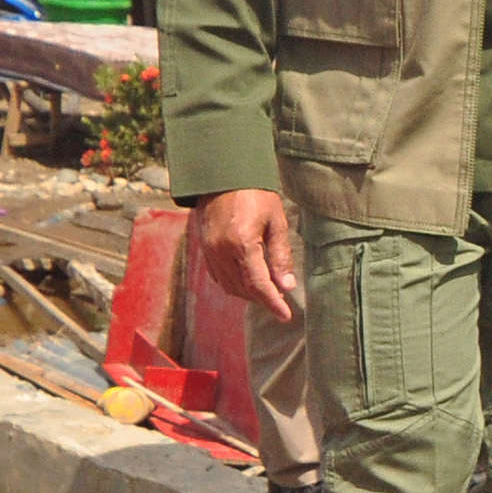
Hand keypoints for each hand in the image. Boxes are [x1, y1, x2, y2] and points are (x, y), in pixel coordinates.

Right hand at [196, 189, 300, 323]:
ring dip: (249, 293)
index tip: (286, 316)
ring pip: (230, 286)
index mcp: (242, 242)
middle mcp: (221, 250)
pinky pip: (219, 277)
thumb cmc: (255, 194)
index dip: (272, 303)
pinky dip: (235, 284)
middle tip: (281, 299)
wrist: (223, 175)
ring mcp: (209, 251)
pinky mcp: (204, 249)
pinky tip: (249, 279)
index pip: (258, 284)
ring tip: (267, 290)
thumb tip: (287, 286)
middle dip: (263, 298)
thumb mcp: (276, 221)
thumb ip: (281, 256)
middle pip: (243, 289)